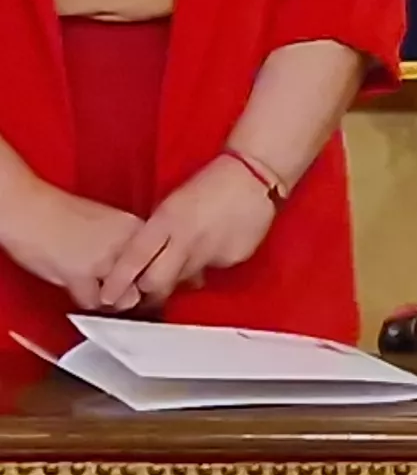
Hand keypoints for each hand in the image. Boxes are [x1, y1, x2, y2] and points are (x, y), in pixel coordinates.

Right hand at [0, 177, 144, 313]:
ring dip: (111, 299)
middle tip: (121, 291)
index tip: (144, 282)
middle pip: (148, 283)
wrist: (29, 209)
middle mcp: (127, 243)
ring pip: (125, 298)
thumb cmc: (60, 213)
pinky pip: (94, 301)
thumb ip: (126, 244)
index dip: (151, 276)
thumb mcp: (108, 223)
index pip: (162, 262)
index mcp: (137, 227)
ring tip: (98, 289)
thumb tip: (138, 269)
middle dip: (135, 291)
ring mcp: (105, 260)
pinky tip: (79, 288)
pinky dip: (86, 300)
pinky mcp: (81, 274)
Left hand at [104, 162, 279, 309]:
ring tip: (187, 255)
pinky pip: (213, 269)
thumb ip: (157, 234)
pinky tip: (216, 243)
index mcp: (167, 221)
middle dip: (148, 292)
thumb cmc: (208, 185)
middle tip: (144, 294)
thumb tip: (145, 261)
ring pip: (185, 280)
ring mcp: (212, 251)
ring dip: (179, 275)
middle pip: (158, 282)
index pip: (135, 258)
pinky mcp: (233, 258)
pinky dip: (209, 262)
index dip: (119, 281)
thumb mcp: (171, 205)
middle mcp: (187, 240)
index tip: (106, 297)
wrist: (252, 176)